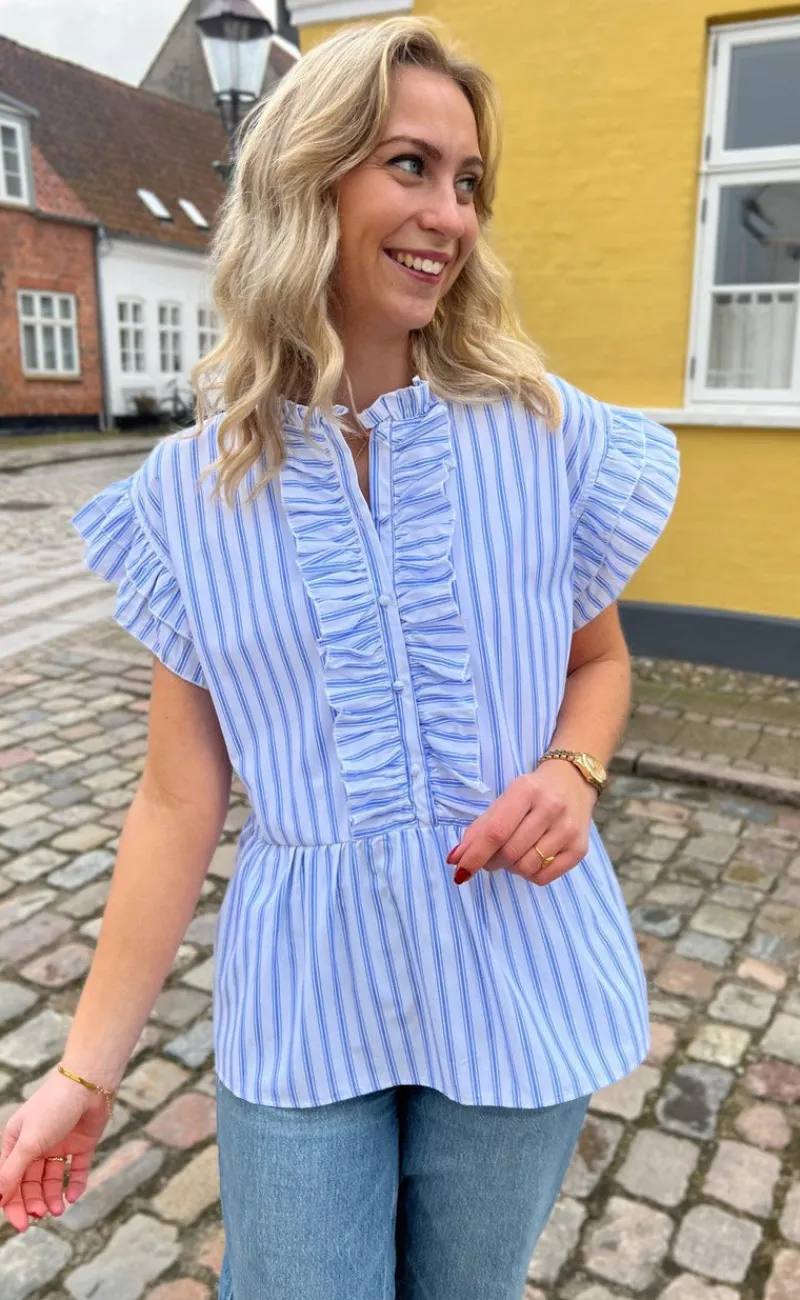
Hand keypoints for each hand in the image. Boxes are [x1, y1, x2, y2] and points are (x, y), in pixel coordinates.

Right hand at [0, 1071, 109, 1231]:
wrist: (89, 1084)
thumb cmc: (53, 1107)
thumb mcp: (29, 1142)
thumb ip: (13, 1171)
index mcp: (17, 1142)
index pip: (10, 1180)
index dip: (13, 1203)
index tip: (22, 1224)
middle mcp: (36, 1145)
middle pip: (30, 1183)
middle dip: (34, 1201)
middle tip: (42, 1216)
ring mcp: (59, 1145)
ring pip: (52, 1180)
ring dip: (53, 1197)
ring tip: (59, 1210)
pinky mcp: (81, 1145)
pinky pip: (76, 1171)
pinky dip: (75, 1185)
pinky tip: (74, 1196)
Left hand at [448, 760, 597, 886]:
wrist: (573, 780)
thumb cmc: (531, 793)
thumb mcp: (504, 800)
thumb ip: (479, 829)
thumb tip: (455, 859)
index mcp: (526, 790)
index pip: (496, 831)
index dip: (475, 855)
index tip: (459, 871)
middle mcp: (551, 808)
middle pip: (510, 853)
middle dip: (491, 862)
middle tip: (490, 858)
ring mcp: (568, 829)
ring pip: (526, 868)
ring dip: (511, 868)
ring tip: (514, 854)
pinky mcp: (580, 848)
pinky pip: (544, 877)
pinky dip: (530, 875)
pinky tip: (531, 859)